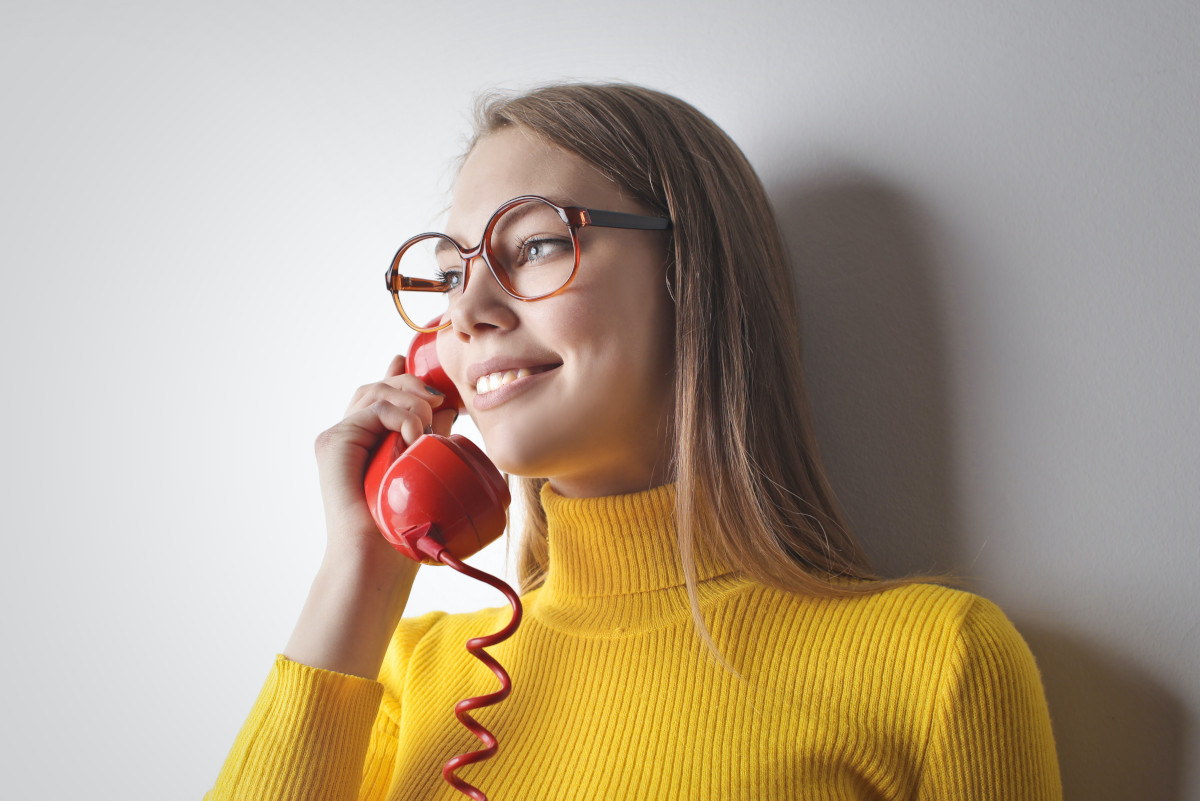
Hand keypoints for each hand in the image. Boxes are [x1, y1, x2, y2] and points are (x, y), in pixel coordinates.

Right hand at [313, 354, 457, 566]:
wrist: (376, 559)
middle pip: (379, 388)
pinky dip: (401, 416)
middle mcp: (350, 437)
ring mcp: (339, 438)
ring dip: (412, 401)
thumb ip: (431, 435)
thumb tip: (449, 408)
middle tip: (440, 399)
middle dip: (413, 385)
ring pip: (377, 393)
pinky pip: (374, 409)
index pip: (382, 398)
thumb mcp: (425, 469)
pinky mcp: (334, 441)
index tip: (418, 368)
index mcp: (367, 443)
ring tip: (428, 429)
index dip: (399, 377)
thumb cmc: (401, 527)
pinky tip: (414, 436)